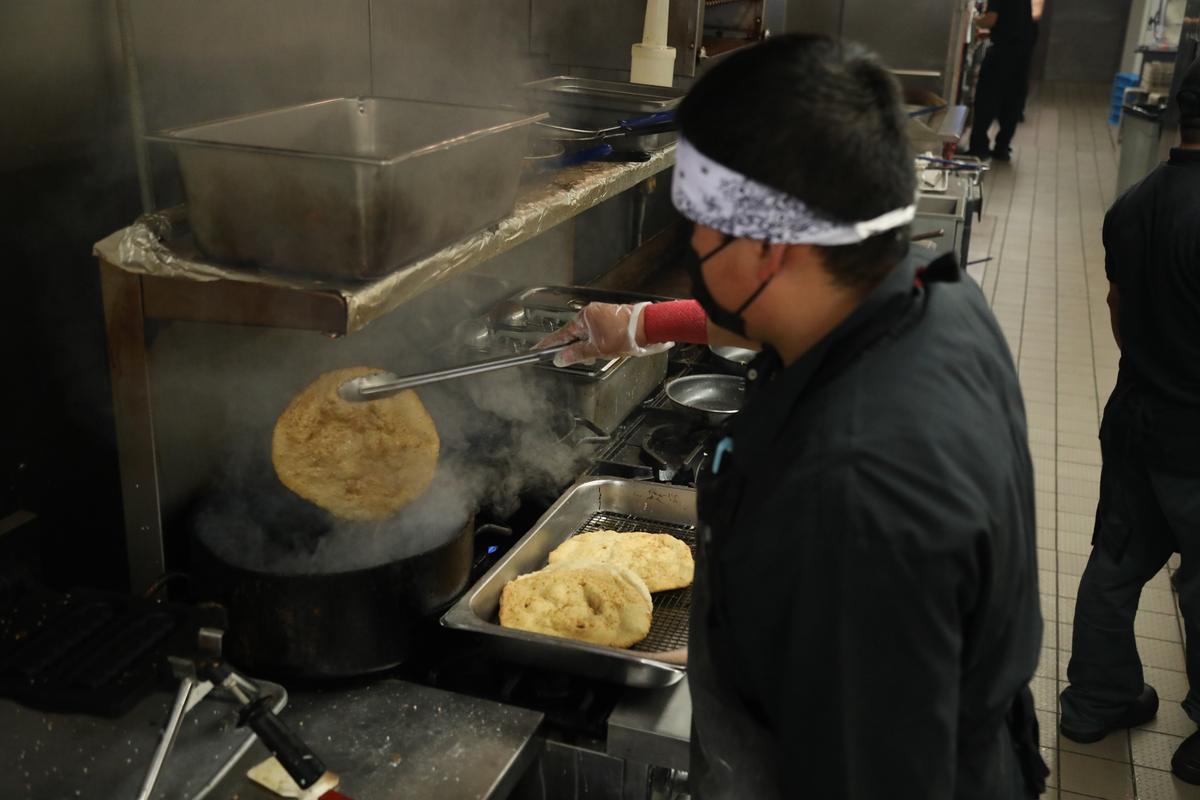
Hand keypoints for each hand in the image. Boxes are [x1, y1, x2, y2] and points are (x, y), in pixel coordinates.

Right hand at [536, 302, 670, 366]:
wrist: (650, 328)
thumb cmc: (626, 335)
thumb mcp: (598, 349)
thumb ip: (577, 354)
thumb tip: (559, 358)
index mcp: (584, 316)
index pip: (562, 333)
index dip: (550, 344)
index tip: (538, 349)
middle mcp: (592, 312)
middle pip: (576, 334)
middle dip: (579, 348)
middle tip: (589, 359)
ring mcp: (603, 314)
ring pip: (588, 335)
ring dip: (592, 347)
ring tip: (605, 353)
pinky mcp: (612, 318)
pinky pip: (599, 332)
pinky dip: (600, 342)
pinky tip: (610, 348)